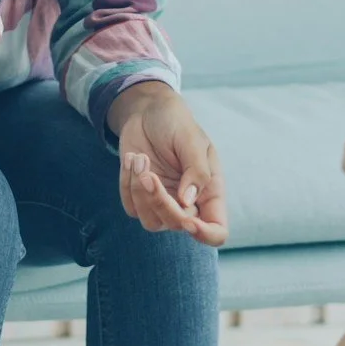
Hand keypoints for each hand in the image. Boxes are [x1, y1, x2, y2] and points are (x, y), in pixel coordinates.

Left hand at [110, 83, 228, 245]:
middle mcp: (188, 203)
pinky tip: (132, 159)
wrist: (147, 111)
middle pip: (178, 225)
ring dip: (139, 192)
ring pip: (151, 222)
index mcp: (210, 192)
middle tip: (148, 174)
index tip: (187, 220)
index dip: (205, 234)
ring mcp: (163, 202)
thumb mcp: (192, 140)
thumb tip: (187, 202)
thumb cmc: (176, 123)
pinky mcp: (139, 197)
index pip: (217, 230)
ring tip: (138, 159)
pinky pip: (131, 207)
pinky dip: (127, 183)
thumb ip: (196, 171)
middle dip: (160, 201)